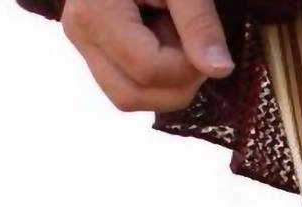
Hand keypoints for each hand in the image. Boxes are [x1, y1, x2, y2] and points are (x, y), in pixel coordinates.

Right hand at [61, 0, 233, 113]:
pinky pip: (128, 86)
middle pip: (133, 96)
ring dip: (166, 84)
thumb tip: (220, 70)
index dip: (186, 68)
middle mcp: (80, 35)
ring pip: (130, 98)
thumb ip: (198, 22)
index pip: (147, 70)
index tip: (204, 44)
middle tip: (192, 46)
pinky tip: (163, 44)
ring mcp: (84, 47)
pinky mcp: (95, 53)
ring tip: (174, 40)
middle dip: (176, 84)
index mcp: (95, 13)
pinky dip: (156, 79)